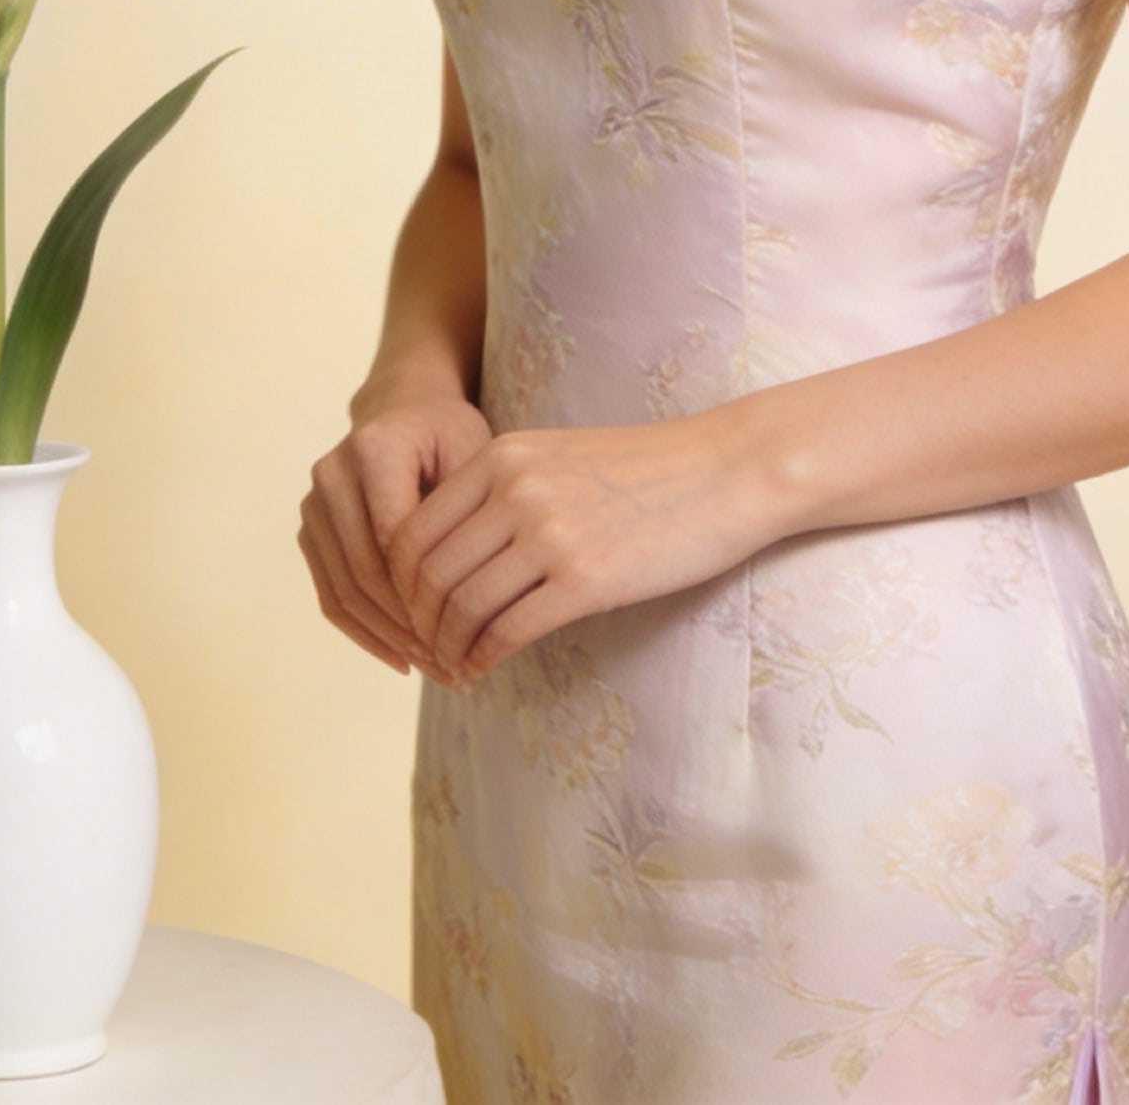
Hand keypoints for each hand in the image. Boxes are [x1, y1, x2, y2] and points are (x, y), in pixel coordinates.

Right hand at [299, 387, 493, 680]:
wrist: (404, 409)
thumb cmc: (449, 434)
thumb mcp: (473, 455)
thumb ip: (467, 513)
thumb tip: (471, 597)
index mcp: (374, 448)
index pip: (395, 538)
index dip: (428, 592)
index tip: (470, 631)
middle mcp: (332, 474)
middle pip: (365, 570)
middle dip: (410, 627)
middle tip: (454, 666)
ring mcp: (314, 504)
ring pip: (344, 590)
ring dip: (388, 639)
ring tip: (434, 669)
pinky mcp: (311, 530)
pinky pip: (331, 594)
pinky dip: (365, 632)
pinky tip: (401, 659)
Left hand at [385, 412, 769, 682]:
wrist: (728, 469)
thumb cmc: (647, 470)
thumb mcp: (559, 459)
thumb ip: (504, 492)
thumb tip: (455, 551)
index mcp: (501, 457)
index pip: (413, 530)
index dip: (400, 584)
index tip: (410, 613)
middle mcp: (514, 490)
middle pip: (427, 573)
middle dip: (417, 624)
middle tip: (425, 653)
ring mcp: (548, 533)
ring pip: (461, 607)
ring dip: (447, 649)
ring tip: (452, 669)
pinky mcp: (585, 579)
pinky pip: (507, 631)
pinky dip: (482, 660)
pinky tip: (483, 672)